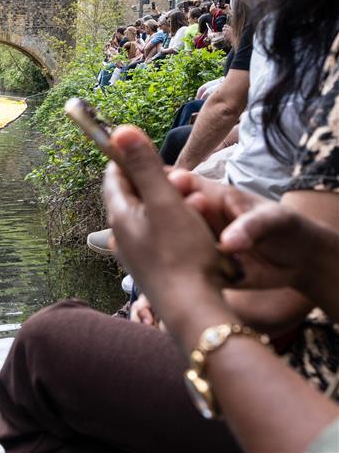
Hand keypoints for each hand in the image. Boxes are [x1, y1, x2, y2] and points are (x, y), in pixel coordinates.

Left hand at [103, 126, 236, 347]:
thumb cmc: (181, 253)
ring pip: (146, 218)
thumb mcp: (165, 201)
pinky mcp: (152, 269)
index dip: (127, 158)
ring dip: (165, 205)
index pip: (114, 177)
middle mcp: (120, 235)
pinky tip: (191, 233)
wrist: (192, 309)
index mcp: (119, 215)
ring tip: (188, 203)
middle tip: (174, 176)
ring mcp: (135, 255)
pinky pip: (158, 237)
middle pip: (131, 197)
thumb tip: (119, 131)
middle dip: (151, 182)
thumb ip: (145, 166)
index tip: (142, 147)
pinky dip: (172, 227)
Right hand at [168, 171, 338, 291]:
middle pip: (167, 211)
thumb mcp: (274, 219)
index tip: (156, 188)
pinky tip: (173, 274)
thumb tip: (228, 243)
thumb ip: (251, 226)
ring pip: (170, 241)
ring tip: (164, 251)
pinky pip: (185, 269)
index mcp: (212, 196)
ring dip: (164, 245)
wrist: (300, 262)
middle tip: (156, 220)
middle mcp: (198, 218)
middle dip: (157, 215)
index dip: (163, 182)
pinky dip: (177, 271)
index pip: (180, 182)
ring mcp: (197, 242)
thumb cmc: (286, 228)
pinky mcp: (202, 267)